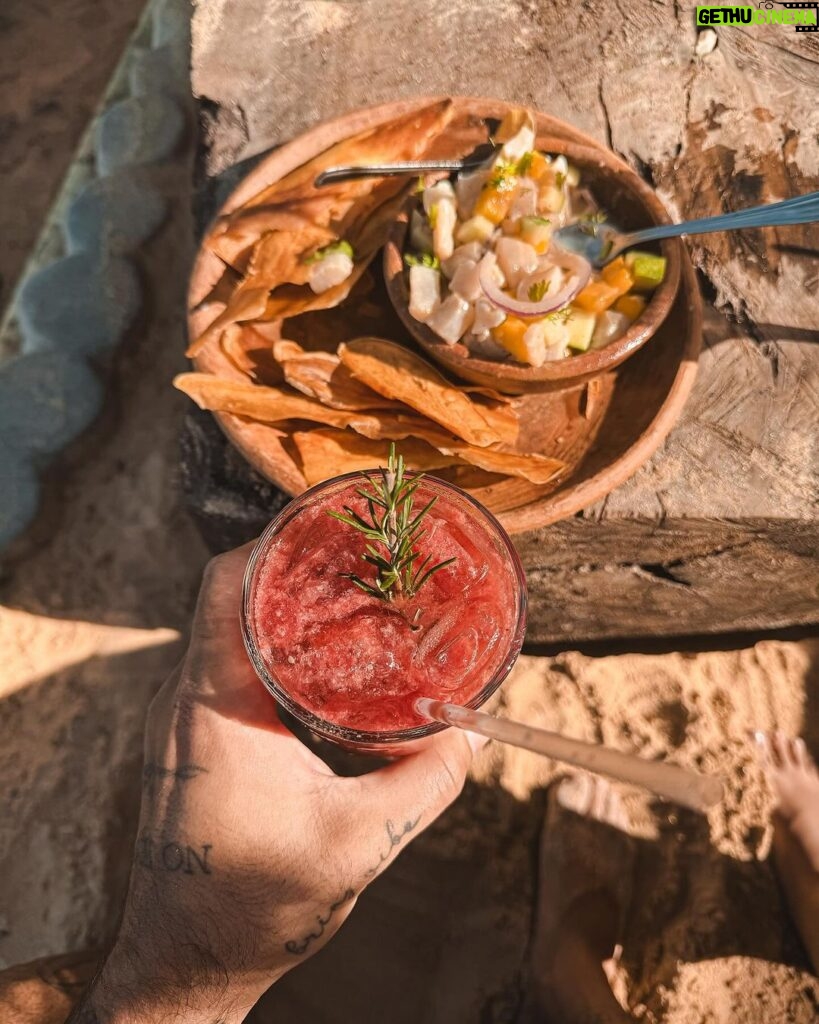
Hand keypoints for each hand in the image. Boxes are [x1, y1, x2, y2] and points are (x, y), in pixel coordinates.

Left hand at [70, 544, 481, 1023]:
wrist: (186, 964)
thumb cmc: (253, 905)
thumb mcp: (358, 843)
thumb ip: (426, 782)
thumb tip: (471, 733)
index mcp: (212, 706)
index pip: (225, 586)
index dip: (273, 542)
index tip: (328, 526)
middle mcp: (184, 701)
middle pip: (232, 599)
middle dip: (293, 571)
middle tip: (360, 559)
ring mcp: (182, 722)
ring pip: (229, 634)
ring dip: (283, 612)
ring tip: (351, 602)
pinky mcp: (191, 743)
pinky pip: (229, 671)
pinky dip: (274, 652)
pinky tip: (324, 668)